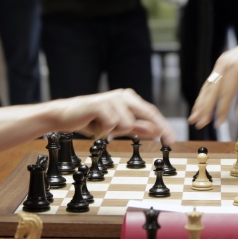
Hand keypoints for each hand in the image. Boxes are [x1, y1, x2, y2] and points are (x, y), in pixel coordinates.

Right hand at [57, 89, 174, 144]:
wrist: (65, 116)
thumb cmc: (91, 120)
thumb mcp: (117, 127)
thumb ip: (136, 128)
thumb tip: (155, 132)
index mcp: (128, 99)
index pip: (151, 112)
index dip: (163, 126)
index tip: (172, 140)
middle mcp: (123, 96)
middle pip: (148, 113)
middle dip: (158, 129)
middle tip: (170, 142)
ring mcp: (112, 99)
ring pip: (126, 123)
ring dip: (114, 132)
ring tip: (100, 127)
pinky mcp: (100, 104)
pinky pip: (112, 125)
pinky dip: (103, 131)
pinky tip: (93, 125)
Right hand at [188, 27, 237, 128]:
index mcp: (236, 68)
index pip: (225, 94)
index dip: (221, 110)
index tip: (218, 125)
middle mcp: (224, 64)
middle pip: (212, 90)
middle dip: (204, 109)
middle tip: (198, 124)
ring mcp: (220, 62)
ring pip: (208, 86)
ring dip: (200, 102)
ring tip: (193, 118)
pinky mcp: (220, 63)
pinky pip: (211, 80)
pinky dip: (205, 94)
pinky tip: (200, 104)